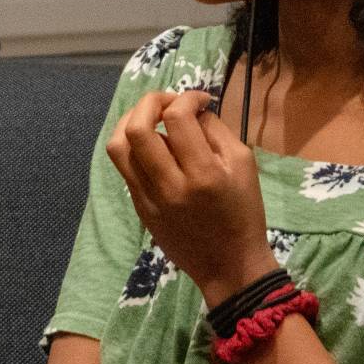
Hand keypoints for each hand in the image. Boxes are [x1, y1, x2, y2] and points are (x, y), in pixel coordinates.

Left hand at [106, 89, 277, 307]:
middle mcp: (170, 185)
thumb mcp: (244, 167)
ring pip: (119, 147)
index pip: (177, 119)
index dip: (186, 98)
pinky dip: (133, 147)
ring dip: (132, 122)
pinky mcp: (139, 207)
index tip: (200, 100)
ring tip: (151, 118)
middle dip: (150, 102)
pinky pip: (124, 168)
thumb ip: (217, 131)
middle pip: (137, 129)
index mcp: (203, 174)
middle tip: (168, 102)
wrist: (229, 266)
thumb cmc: (244, 213)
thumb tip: (192, 108)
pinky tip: (151, 145)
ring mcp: (148, 198)